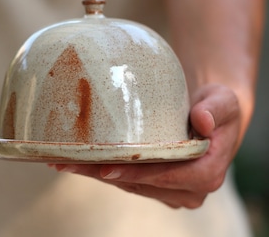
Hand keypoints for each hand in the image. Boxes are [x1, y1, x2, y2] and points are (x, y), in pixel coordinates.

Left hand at [51, 84, 240, 208]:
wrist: (209, 117)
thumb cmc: (216, 107)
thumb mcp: (224, 101)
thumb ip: (216, 109)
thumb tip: (202, 121)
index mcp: (206, 173)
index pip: (167, 176)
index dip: (136, 174)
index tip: (106, 168)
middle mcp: (188, 189)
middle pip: (140, 184)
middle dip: (104, 174)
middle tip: (70, 163)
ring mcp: (171, 189)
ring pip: (129, 185)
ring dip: (97, 174)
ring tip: (66, 162)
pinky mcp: (157, 184)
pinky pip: (128, 180)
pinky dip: (104, 171)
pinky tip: (81, 162)